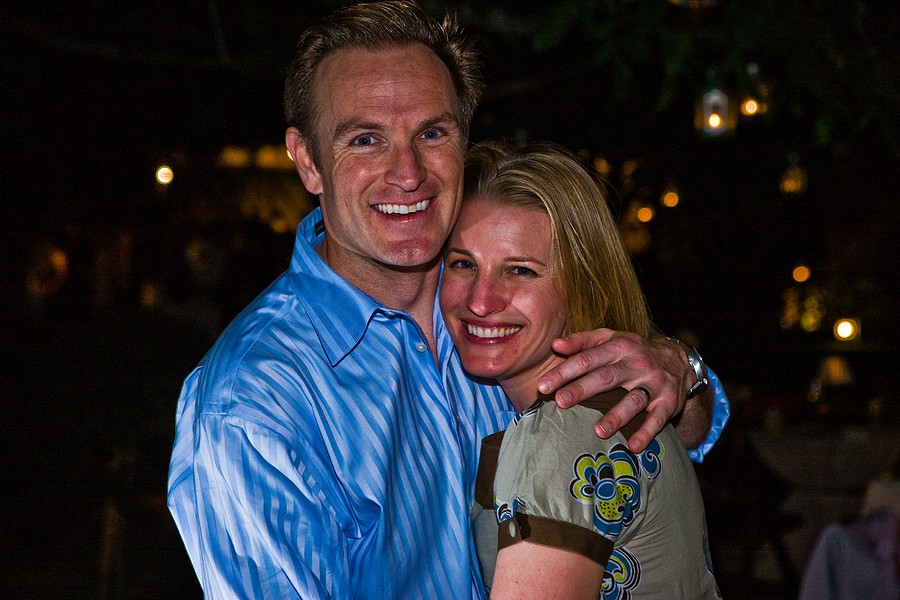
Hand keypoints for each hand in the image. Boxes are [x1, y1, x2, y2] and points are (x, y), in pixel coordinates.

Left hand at [537, 329, 690, 452]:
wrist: (677, 360)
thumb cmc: (632, 351)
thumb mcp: (610, 338)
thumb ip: (582, 341)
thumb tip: (555, 344)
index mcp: (619, 346)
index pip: (587, 359)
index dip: (564, 372)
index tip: (543, 386)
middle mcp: (636, 363)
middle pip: (606, 377)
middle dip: (582, 390)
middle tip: (560, 402)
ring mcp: (654, 382)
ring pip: (633, 400)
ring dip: (617, 416)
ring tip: (598, 431)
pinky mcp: (668, 400)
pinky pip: (658, 418)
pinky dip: (647, 432)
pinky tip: (634, 446)